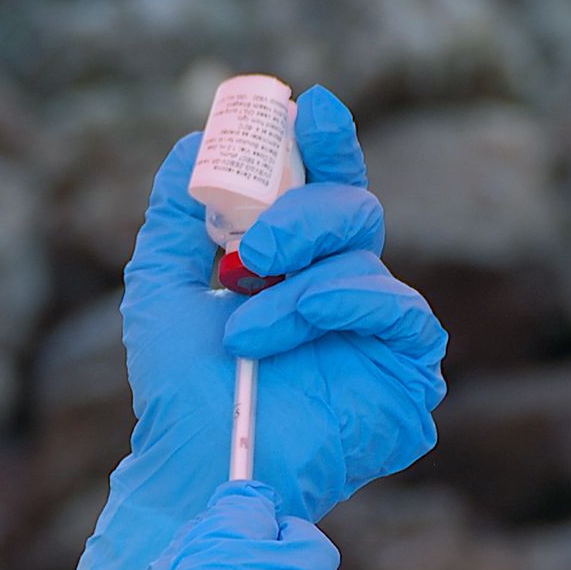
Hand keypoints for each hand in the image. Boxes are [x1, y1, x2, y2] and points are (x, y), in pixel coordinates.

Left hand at [59, 86, 445, 569]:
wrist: (195, 464)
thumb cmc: (179, 386)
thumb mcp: (162, 286)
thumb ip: (174, 215)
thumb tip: (193, 142)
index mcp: (297, 263)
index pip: (324, 186)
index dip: (325, 142)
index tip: (308, 105)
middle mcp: (345, 289)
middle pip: (354, 208)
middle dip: (301, 214)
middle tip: (249, 249)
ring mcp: (380, 332)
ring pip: (365, 260)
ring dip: (295, 287)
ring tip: (244, 331)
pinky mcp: (409, 374)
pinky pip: (401, 311)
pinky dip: (342, 306)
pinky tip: (296, 327)